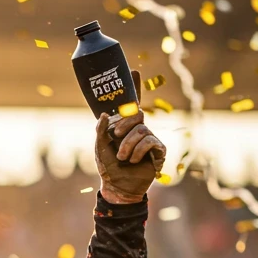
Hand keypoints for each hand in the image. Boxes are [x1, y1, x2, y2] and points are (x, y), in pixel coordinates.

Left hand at [95, 71, 165, 203]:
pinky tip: (134, 160)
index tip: (134, 70)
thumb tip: (105, 113)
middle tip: (116, 137)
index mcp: (124, 126)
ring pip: (142, 130)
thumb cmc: (108, 167)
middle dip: (124, 124)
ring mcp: (149, 139)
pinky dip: (139, 151)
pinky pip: (150, 141)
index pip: (131, 103)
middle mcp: (138, 129)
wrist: (117, 187)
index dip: (134, 87)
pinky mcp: (158, 150)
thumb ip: (101, 129)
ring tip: (123, 157)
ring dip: (128, 145)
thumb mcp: (100, 147)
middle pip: (137, 114)